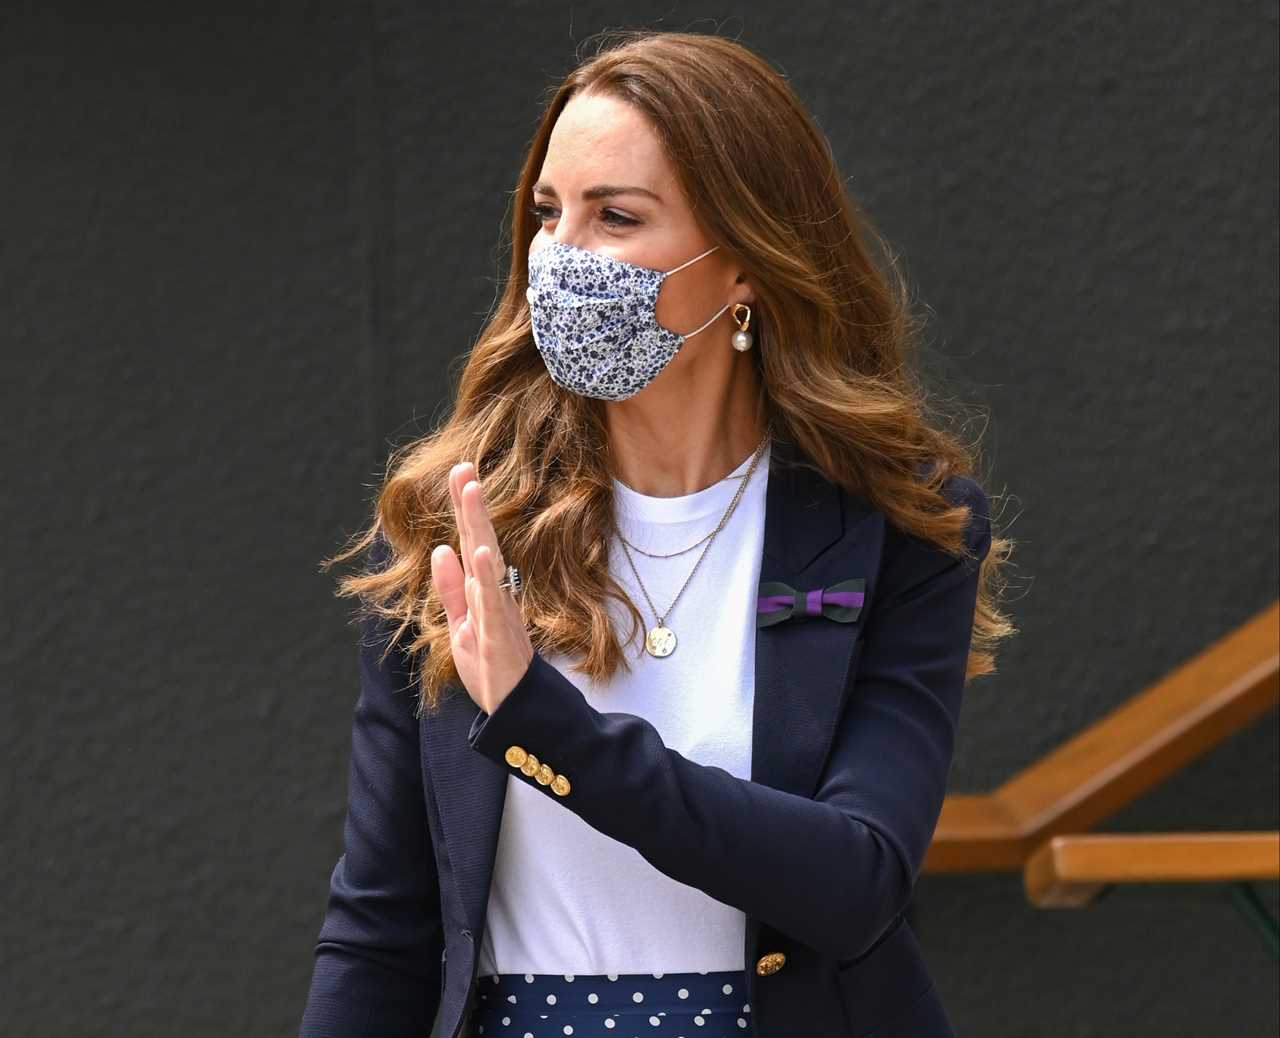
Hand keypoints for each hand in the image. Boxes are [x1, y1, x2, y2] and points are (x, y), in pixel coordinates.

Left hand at [430, 461, 534, 715]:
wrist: (515, 710)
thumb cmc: (492, 669)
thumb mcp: (461, 625)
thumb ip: (450, 590)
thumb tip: (441, 550)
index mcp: (481, 591)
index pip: (471, 542)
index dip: (464, 509)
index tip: (459, 472)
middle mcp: (493, 594)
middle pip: (480, 541)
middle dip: (470, 505)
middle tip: (463, 466)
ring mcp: (499, 612)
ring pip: (487, 562)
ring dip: (478, 525)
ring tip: (469, 492)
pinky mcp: (500, 635)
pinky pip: (493, 602)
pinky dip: (487, 577)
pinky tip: (480, 552)